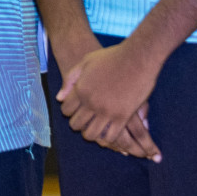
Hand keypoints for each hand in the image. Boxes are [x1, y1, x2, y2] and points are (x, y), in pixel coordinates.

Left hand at [57, 42, 161, 161]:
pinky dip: (108, 138)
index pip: (66, 110)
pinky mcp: (123, 116)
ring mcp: (107, 110)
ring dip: (92, 134)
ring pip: (92, 134)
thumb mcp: (85, 62)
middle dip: (78, 125)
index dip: (69, 112)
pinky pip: (110, 136)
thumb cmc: (112, 57)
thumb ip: (71, 79)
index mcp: (80, 89)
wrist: (137, 57)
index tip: (76, 111)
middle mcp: (91, 102)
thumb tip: (59, 98)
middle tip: (85, 123)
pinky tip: (110, 132)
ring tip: (96, 130)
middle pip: (76, 124)